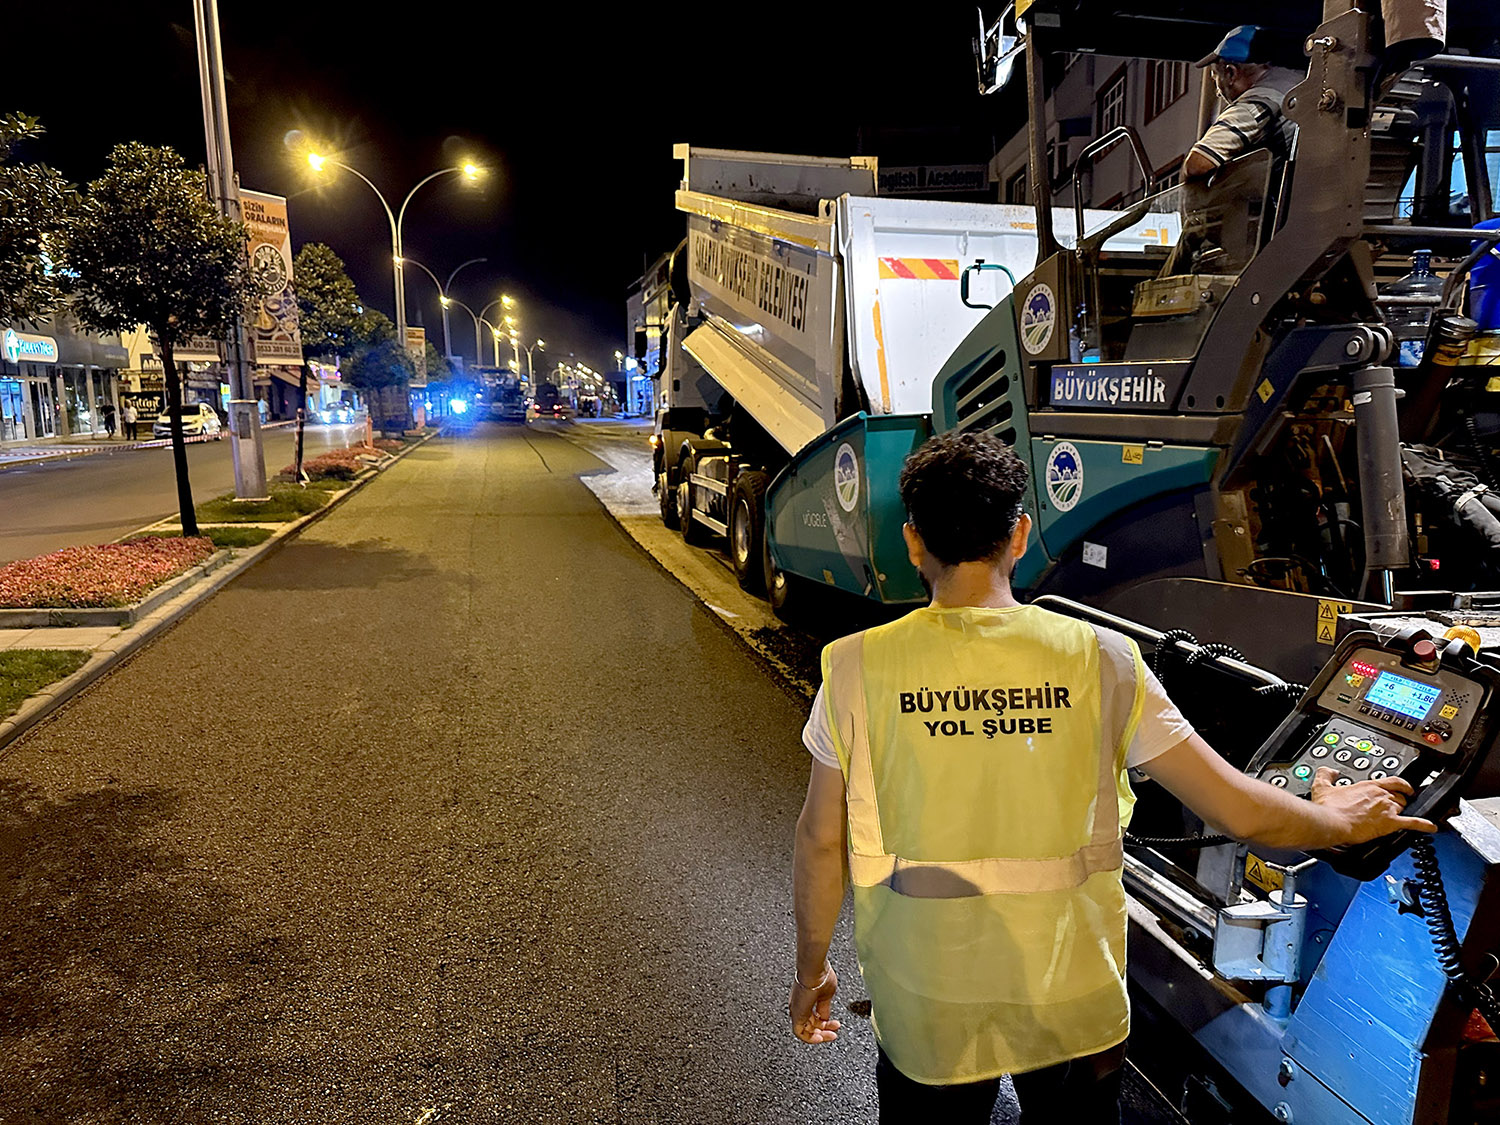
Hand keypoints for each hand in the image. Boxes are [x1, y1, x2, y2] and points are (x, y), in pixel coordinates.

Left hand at [788, 964, 839, 1043]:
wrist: (814, 971)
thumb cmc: (820, 977)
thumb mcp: (826, 996)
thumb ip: (824, 1009)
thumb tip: (826, 1019)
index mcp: (805, 1000)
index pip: (813, 1017)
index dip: (825, 1024)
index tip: (835, 1025)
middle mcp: (799, 1006)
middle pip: (810, 1025)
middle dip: (824, 1031)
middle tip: (834, 1033)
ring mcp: (797, 1010)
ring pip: (805, 1030)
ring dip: (819, 1035)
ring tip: (831, 1035)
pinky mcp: (796, 1015)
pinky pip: (800, 1032)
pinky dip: (810, 1038)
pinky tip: (820, 1038)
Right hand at [1310, 767, 1436, 842]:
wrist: (1331, 822)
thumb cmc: (1328, 807)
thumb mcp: (1322, 786)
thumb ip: (1326, 775)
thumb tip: (1329, 771)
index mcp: (1368, 785)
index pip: (1392, 781)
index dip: (1401, 784)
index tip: (1404, 786)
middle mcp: (1380, 794)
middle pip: (1400, 796)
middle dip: (1400, 800)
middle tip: (1396, 805)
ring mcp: (1387, 809)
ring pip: (1404, 807)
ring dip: (1404, 811)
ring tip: (1402, 817)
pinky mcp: (1390, 823)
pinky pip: (1412, 823)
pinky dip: (1424, 825)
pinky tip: (1431, 827)